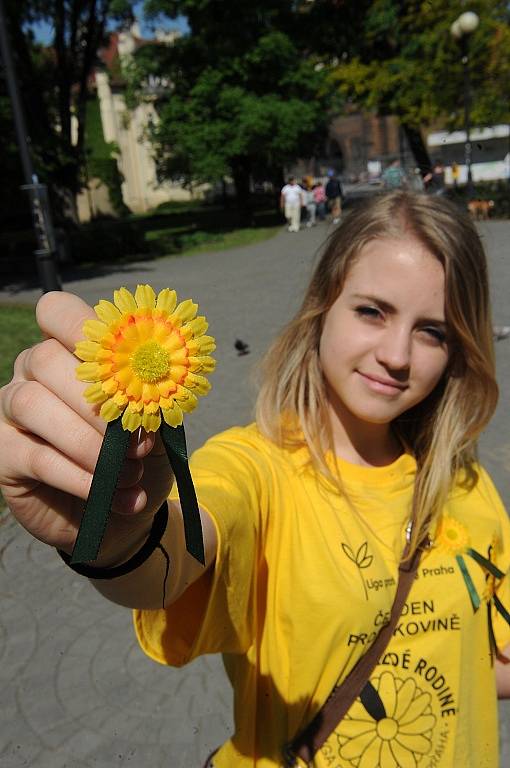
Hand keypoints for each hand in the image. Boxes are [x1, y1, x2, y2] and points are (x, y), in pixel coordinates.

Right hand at [0, 292, 173, 561]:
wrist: (123, 516)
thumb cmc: (137, 458)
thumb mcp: (153, 427)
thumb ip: (148, 401)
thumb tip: (148, 394)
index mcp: (69, 351)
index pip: (58, 312)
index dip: (80, 323)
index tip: (121, 355)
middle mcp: (32, 373)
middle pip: (47, 359)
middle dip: (96, 401)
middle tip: (135, 441)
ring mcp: (11, 411)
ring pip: (34, 404)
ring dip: (89, 443)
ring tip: (128, 472)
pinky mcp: (4, 454)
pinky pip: (36, 457)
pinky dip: (79, 477)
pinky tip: (109, 494)